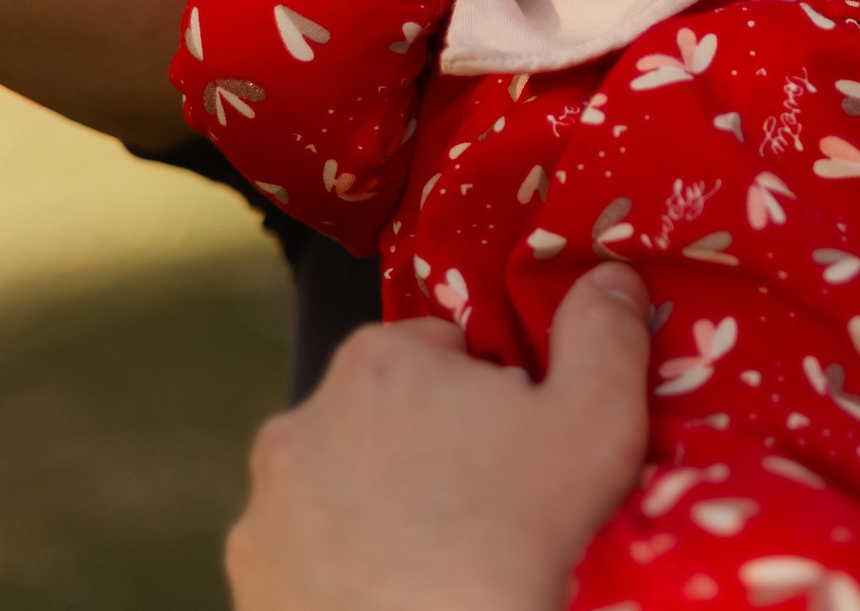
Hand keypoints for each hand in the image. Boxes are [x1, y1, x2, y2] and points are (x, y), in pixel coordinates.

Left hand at [226, 264, 653, 610]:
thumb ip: (603, 335)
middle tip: (481, 506)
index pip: (442, 351)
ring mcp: (265, 504)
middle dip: (426, 446)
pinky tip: (387, 590)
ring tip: (434, 556)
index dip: (488, 396)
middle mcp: (302, 419)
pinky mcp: (249, 575)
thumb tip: (610, 279)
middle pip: (384, 415)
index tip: (513, 447)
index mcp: (378, 360)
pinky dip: (336, 567)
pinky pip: (300, 554)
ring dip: (375, 506)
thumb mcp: (596, 423)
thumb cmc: (515, 536)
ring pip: (337, 484)